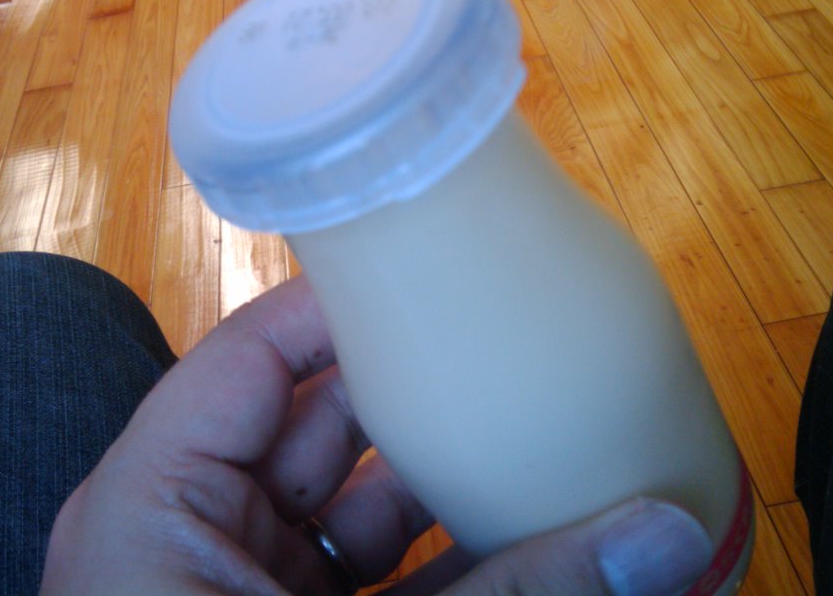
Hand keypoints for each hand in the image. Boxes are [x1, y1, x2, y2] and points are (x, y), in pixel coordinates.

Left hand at [41, 277, 712, 595]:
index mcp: (158, 501)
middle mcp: (206, 534)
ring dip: (470, 494)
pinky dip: (470, 573)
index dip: (348, 301)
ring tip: (568, 448)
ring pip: (381, 512)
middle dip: (437, 401)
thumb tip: (674, 536)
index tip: (452, 269)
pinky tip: (554, 549)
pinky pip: (399, 584)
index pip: (256, 353)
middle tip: (534, 357)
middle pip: (334, 425)